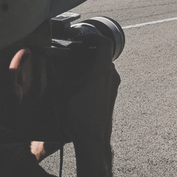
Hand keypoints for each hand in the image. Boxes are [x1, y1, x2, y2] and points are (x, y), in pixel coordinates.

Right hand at [59, 34, 119, 176]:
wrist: (93, 139)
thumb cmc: (80, 117)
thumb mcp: (64, 92)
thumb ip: (65, 75)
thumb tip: (63, 68)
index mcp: (102, 71)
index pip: (104, 43)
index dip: (93, 37)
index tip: (82, 38)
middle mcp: (112, 76)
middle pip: (103, 55)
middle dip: (88, 52)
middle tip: (73, 54)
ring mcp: (114, 86)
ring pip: (103, 67)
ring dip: (90, 65)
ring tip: (73, 71)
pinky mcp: (112, 95)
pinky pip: (104, 78)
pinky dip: (93, 75)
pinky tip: (79, 85)